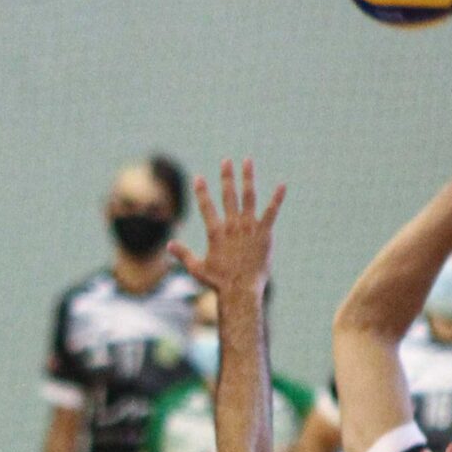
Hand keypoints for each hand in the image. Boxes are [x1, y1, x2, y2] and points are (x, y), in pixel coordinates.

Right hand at [169, 158, 284, 299]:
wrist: (239, 290)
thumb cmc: (218, 282)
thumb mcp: (196, 268)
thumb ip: (183, 254)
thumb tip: (169, 245)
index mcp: (215, 232)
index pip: (206, 206)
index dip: (201, 191)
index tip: (199, 178)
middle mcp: (232, 226)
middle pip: (228, 195)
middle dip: (226, 177)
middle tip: (226, 161)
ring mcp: (249, 228)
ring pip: (248, 197)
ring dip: (247, 178)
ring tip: (247, 162)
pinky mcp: (264, 234)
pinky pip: (271, 212)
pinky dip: (277, 198)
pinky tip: (282, 186)